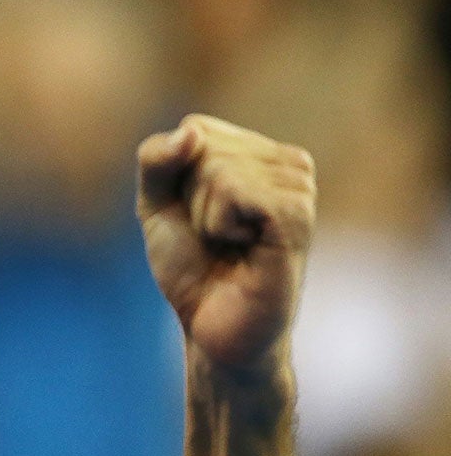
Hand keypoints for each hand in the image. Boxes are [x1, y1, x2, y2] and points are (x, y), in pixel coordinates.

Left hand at [137, 113, 315, 377]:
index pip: (195, 129)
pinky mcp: (297, 213)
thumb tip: (191, 132)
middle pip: (204, 146)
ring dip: (206, 217)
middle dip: (190, 199)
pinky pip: (237, 190)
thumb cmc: (192, 268)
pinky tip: (245, 248)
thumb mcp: (156, 206)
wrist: (213, 326)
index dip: (175, 178)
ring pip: (219, 168)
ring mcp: (299, 186)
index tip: (196, 217)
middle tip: (215, 238)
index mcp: (259, 152)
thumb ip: (156, 160)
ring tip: (232, 246)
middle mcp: (288, 162)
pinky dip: (220, 224)